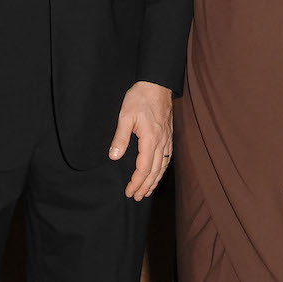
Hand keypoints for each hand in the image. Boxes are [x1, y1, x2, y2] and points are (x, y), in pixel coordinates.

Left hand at [109, 80, 172, 200]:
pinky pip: (167, 157)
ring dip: (155, 181)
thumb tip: (114, 157)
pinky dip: (162, 169)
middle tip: (136, 197)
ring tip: (147, 192)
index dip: (137, 182)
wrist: (157, 84)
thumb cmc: (140, 98)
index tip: (129, 191)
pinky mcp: (168, 135)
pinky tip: (157, 173)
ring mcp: (167, 138)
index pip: (144, 168)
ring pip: (163, 166)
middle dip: (145, 186)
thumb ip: (120, 137)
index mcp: (151, 138)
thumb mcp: (125, 116)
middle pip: (155, 170)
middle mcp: (162, 141)